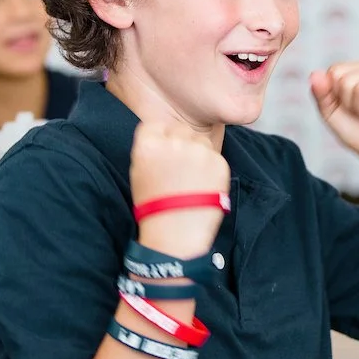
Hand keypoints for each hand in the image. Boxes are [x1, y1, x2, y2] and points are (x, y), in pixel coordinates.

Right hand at [129, 124, 230, 258]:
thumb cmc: (153, 206)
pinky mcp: (219, 161)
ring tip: (192, 178)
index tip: (163, 149)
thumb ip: (151, 149)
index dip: (161, 137)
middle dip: (181, 142)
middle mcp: (175, 142)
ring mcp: (199, 151)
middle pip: (180, 129)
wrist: (177, 233)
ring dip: (198, 152)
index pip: (156, 125)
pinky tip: (203, 184)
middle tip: (180, 166)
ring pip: (201, 140)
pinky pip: (214, 156)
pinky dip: (211, 167)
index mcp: (149, 144)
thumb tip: (163, 136)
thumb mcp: (139, 172)